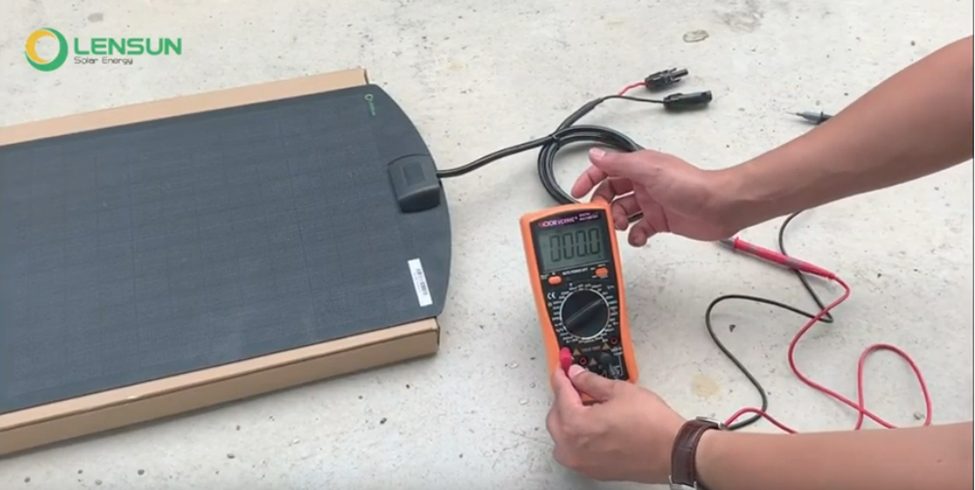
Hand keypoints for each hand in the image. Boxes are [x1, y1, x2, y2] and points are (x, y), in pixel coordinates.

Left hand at [546, 364, 685, 482]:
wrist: (672, 452)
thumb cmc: (651, 425)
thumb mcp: (620, 391)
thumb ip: (591, 382)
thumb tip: (577, 374)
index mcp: (576, 425)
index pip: (560, 393)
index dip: (561, 376)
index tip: (562, 368)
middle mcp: (573, 447)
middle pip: (555, 416)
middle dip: (564, 398)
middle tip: (576, 384)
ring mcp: (581, 462)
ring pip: (562, 436)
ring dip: (568, 418)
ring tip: (587, 405)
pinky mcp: (592, 470)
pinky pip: (573, 450)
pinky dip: (577, 435)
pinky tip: (593, 424)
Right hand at [571, 147, 742, 245]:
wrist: (720, 207)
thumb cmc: (692, 185)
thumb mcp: (650, 170)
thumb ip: (620, 163)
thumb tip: (595, 154)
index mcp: (640, 166)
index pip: (606, 169)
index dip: (589, 179)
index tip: (577, 192)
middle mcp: (644, 183)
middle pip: (611, 193)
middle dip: (603, 205)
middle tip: (600, 216)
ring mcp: (652, 202)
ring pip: (623, 212)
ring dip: (617, 221)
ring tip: (619, 227)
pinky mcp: (661, 221)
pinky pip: (639, 229)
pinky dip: (635, 235)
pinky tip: (638, 237)